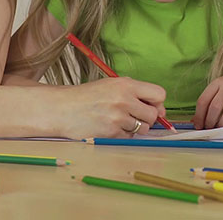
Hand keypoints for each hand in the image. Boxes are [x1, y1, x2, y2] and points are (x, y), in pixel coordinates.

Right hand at [46, 77, 166, 138]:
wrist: (62, 108)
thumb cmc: (88, 97)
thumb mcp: (111, 85)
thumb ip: (135, 93)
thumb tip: (160, 111)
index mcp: (126, 84)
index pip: (159, 94)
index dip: (157, 103)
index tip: (150, 106)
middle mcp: (124, 100)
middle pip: (154, 115)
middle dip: (147, 118)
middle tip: (133, 116)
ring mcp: (118, 118)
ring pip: (143, 129)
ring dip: (135, 128)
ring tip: (118, 120)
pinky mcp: (111, 133)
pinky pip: (129, 137)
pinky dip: (122, 135)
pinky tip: (109, 127)